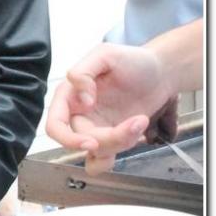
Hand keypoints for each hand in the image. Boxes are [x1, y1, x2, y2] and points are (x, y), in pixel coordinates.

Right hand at [46, 42, 175, 174]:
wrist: (159, 71)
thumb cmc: (131, 60)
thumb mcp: (105, 54)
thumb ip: (84, 72)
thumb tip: (81, 100)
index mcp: (70, 95)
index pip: (56, 125)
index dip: (68, 138)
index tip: (91, 141)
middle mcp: (79, 115)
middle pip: (82, 141)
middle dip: (110, 138)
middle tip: (138, 122)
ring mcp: (97, 129)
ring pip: (96, 155)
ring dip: (118, 146)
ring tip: (140, 123)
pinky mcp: (114, 138)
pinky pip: (105, 161)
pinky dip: (119, 155)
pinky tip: (137, 135)